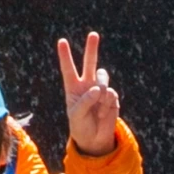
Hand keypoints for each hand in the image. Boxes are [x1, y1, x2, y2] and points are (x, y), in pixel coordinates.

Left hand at [58, 32, 121, 153]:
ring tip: (98, 98)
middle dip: (92, 48)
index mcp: (73, 88)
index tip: (62, 41)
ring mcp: (100, 90)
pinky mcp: (111, 97)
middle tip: (93, 34)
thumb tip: (98, 89)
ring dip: (101, 84)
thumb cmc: (80, 125)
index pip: (68, 69)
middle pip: (90, 62)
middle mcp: (87, 85)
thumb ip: (85, 101)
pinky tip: (102, 114)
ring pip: (102, 76)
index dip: (65, 55)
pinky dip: (105, 104)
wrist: (94, 138)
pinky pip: (110, 93)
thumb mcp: (76, 115)